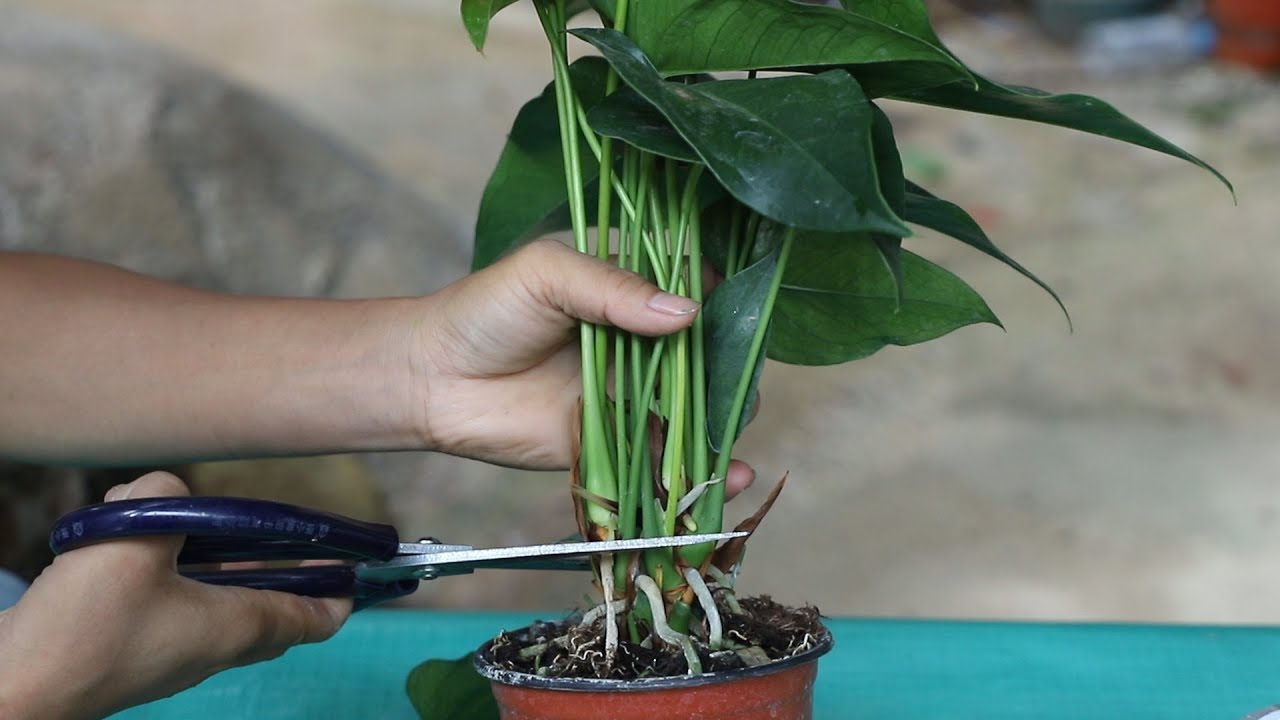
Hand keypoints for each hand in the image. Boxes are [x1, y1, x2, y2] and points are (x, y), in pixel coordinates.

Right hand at [0, 473, 350, 719]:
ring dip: (219, 562)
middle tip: (286, 534)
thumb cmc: (84, 626)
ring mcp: (173, 653)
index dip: (347, 591)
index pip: (319, 618)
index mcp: (238, 627)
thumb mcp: (135, 536)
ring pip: (220, 603)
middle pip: (273, 608)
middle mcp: (214, 647)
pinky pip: (174, 605)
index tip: (360, 565)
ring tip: (193, 521)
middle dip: (284, 569)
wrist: (14, 689)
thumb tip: (168, 488)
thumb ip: (167, 494)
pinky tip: (131, 538)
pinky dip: (170, 571)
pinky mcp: (132, 649)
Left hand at [417, 239, 754, 494]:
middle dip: (729, 371)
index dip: (722, 300)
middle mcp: (639, 341)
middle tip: (741, 383)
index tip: (742, 316)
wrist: (433, 380)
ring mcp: (631, 394)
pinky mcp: (617, 443)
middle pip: (703, 354)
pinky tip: (730, 476)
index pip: (693, 288)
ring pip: (691, 408)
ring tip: (738, 432)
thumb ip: (614, 288)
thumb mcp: (548, 275)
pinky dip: (696, 471)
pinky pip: (663, 457)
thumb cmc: (485, 310)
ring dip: (720, 423)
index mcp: (627, 287)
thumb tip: (687, 314)